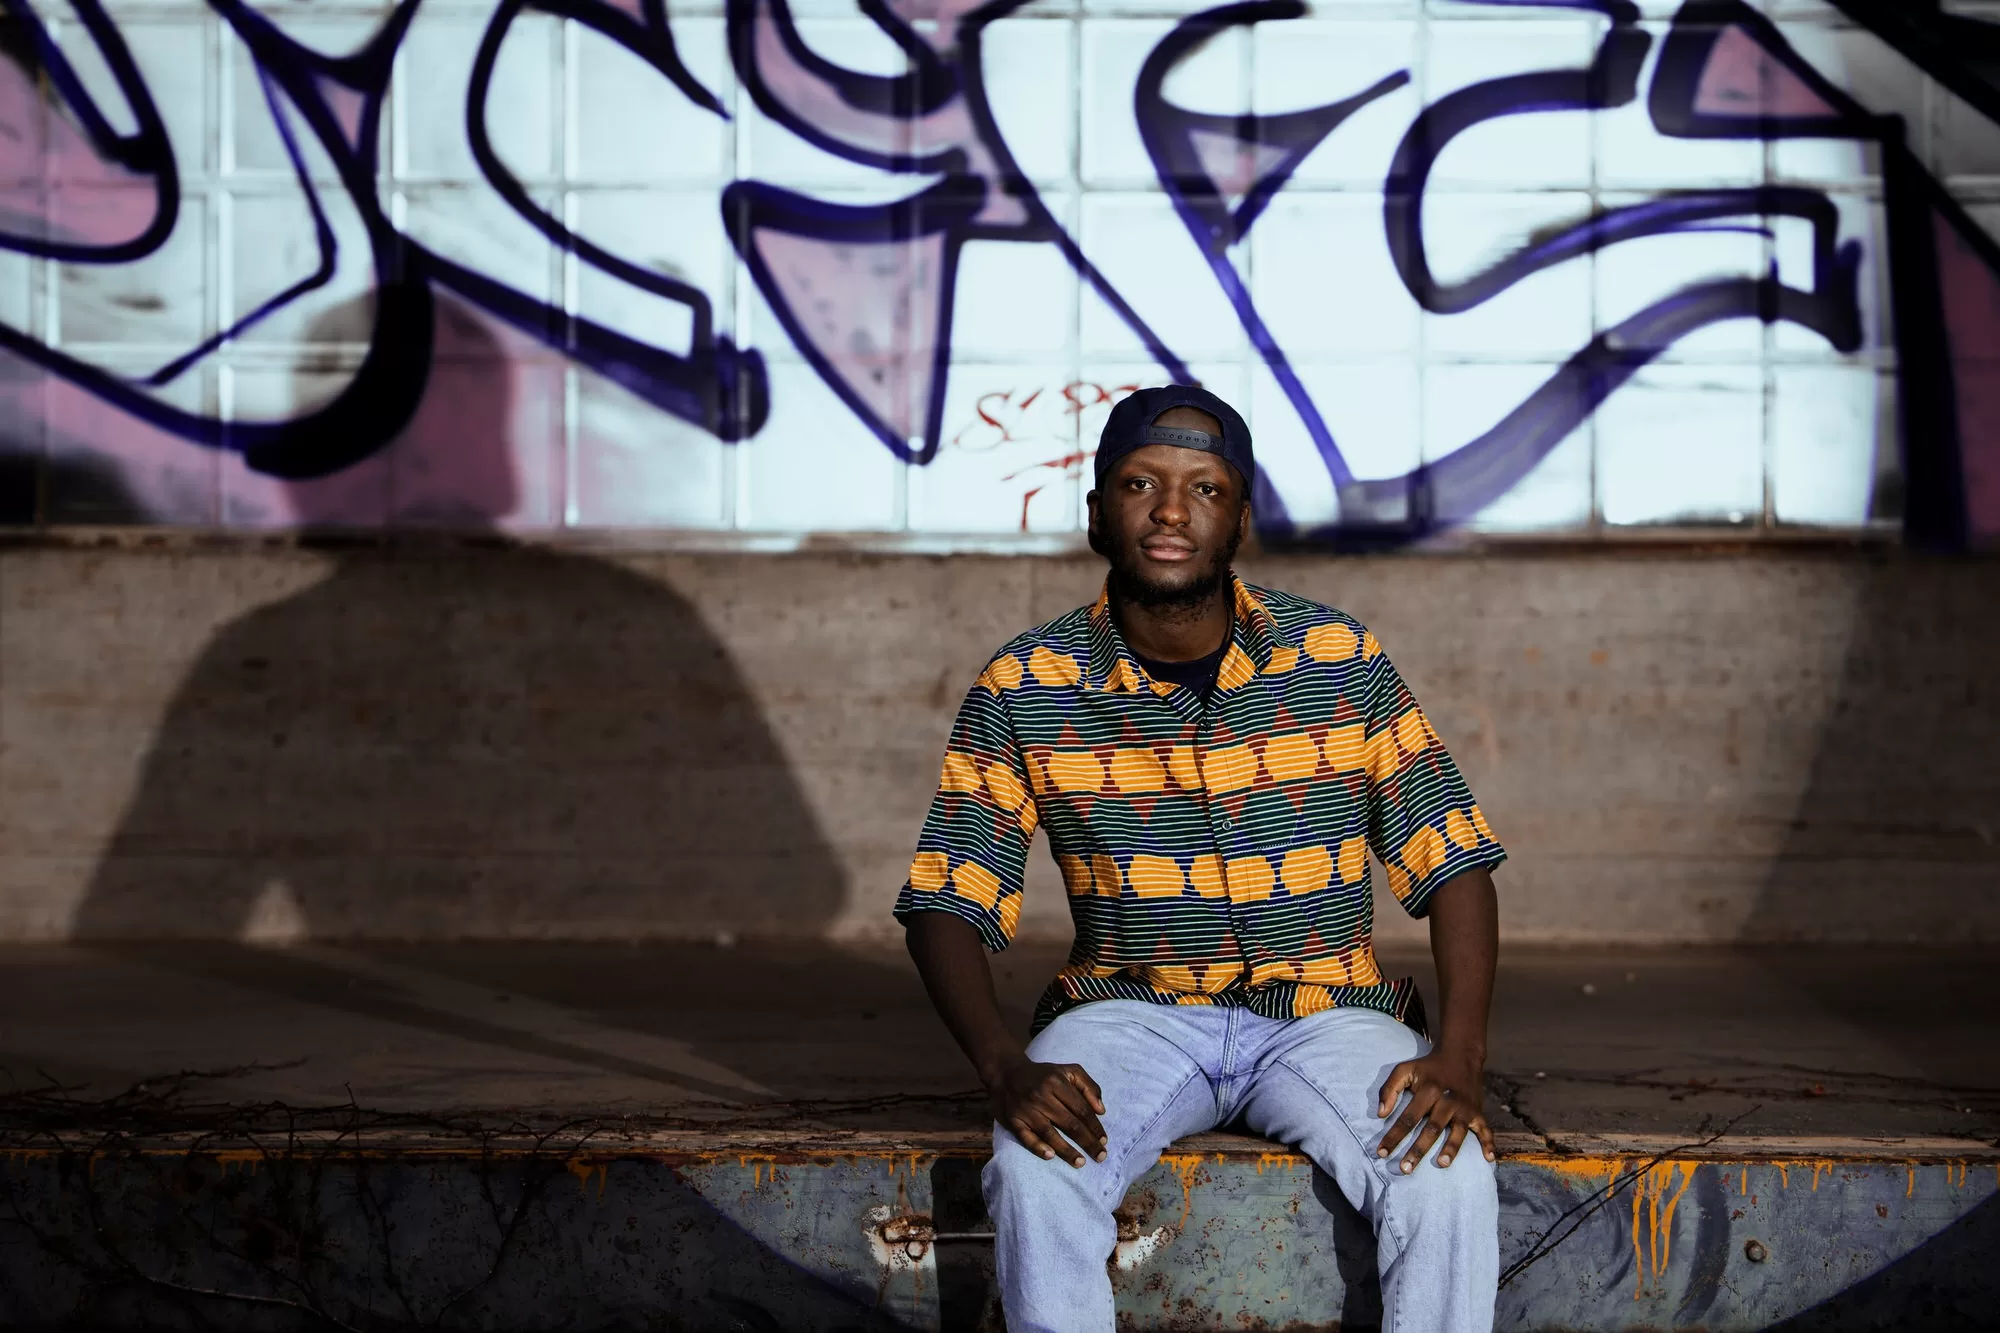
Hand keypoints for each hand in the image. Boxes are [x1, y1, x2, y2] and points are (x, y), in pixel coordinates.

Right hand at [989, 1056, 1106, 1167]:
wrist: (1007, 1073)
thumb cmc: (1044, 1075)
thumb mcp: (1069, 1071)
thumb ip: (1089, 1086)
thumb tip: (1101, 1111)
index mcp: (1057, 1083)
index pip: (1081, 1109)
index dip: (1095, 1127)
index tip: (1105, 1141)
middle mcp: (1042, 1096)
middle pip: (1069, 1123)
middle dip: (1087, 1142)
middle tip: (1100, 1157)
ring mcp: (1026, 1109)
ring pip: (1050, 1133)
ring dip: (1066, 1150)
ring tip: (1081, 1163)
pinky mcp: (1013, 1120)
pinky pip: (1026, 1137)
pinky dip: (1038, 1147)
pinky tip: (1051, 1156)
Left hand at [1375, 1049, 1494, 1172]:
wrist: (1460, 1055)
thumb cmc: (1427, 1067)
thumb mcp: (1405, 1070)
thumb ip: (1389, 1089)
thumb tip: (1380, 1114)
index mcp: (1429, 1090)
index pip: (1408, 1118)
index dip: (1393, 1136)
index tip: (1381, 1152)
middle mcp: (1448, 1101)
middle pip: (1431, 1129)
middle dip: (1417, 1150)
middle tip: (1405, 1170)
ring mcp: (1465, 1108)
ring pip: (1457, 1132)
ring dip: (1451, 1149)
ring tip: (1442, 1164)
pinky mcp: (1477, 1112)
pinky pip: (1486, 1130)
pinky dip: (1489, 1144)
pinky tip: (1489, 1159)